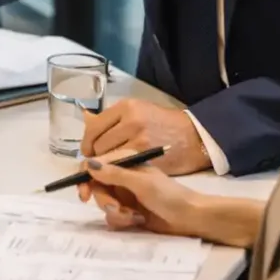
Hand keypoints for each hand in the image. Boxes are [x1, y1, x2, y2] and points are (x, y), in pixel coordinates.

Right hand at [76, 157, 204, 236]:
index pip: (93, 165)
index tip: (84, 195)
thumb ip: (115, 174)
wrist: (190, 218)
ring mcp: (123, 194)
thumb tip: (88, 164)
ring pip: (103, 203)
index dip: (84, 179)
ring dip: (116, 212)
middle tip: (117, 209)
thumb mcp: (141, 183)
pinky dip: (121, 220)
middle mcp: (120, 176)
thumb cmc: (169, 196)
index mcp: (123, 162)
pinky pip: (111, 216)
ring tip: (133, 217)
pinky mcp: (127, 211)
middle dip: (104, 200)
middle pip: (95, 186)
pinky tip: (138, 220)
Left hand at [80, 99, 209, 174]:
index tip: (88, 151)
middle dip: (96, 155)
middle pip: (98, 145)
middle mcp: (131, 122)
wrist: (194, 137)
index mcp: (126, 107)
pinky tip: (124, 171)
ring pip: (108, 159)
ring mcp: (140, 141)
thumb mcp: (136, 111)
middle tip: (100, 160)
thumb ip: (111, 118)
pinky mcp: (148, 160)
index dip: (87, 142)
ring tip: (112, 166)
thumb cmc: (162, 123)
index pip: (94, 127)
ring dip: (106, 165)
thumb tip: (85, 118)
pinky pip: (123, 168)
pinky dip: (119, 172)